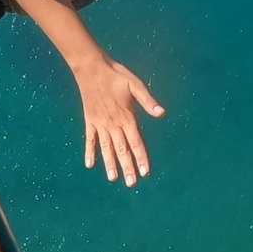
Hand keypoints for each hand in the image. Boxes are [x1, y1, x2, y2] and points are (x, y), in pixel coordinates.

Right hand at [72, 54, 164, 184]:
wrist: (90, 68)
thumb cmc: (115, 75)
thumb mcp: (135, 84)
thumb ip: (148, 101)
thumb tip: (162, 114)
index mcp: (126, 117)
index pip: (136, 142)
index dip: (141, 158)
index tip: (145, 173)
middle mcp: (113, 124)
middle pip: (122, 150)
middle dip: (127, 167)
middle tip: (131, 184)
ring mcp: (100, 123)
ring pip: (106, 148)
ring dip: (110, 164)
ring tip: (113, 178)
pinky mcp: (90, 120)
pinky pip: (90, 139)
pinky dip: (90, 152)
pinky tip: (90, 165)